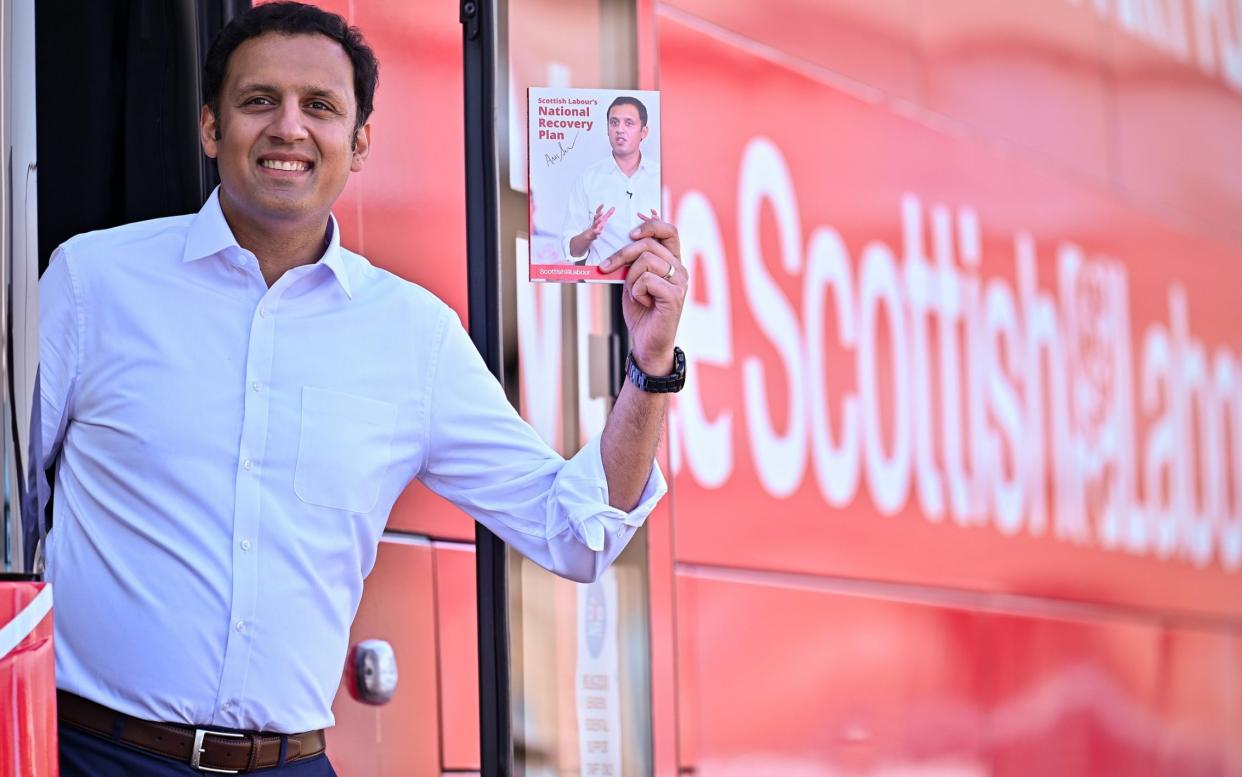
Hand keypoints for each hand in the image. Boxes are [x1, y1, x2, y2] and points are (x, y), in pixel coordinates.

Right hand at [586, 204, 613, 239]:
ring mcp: (593, 228)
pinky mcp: (593, 235)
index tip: (603, 204)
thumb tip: (613, 207)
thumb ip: (608, 214)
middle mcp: (595, 223)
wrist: (589, 235)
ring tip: (601, 219)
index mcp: (597, 219)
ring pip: (595, 225)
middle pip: (596, 218)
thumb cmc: (598, 226)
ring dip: (597, 222)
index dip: (599, 208)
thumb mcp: (603, 219)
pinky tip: (600, 232)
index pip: (597, 213)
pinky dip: (597, 233)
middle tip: (602, 212)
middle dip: (598, 215)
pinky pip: (595, 233)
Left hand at [599, 217, 685, 374]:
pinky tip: (643, 302)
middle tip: (606, 267)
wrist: (647, 342)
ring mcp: (680, 283)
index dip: (649, 225)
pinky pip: (647, 280)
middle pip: (649, 244)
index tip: (630, 233)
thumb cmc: (641, 311)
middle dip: (622, 254)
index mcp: (673, 261)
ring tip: (635, 294)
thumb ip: (634, 261)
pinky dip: (637, 291)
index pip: (668, 230)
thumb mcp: (633, 280)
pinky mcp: (675, 296)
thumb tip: (623, 240)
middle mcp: (680, 269)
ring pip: (646, 261)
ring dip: (631, 278)